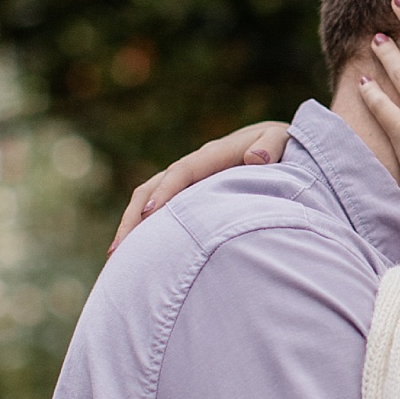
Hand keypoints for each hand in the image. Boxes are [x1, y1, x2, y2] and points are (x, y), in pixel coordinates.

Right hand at [107, 121, 290, 252]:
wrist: (279, 143)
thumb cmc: (282, 144)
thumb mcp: (282, 138)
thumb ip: (271, 145)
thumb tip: (256, 158)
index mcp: (212, 156)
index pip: (181, 173)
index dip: (165, 193)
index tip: (149, 215)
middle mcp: (193, 168)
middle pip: (152, 189)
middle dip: (133, 218)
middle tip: (119, 250)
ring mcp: (188, 182)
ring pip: (149, 201)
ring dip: (131, 227)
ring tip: (116, 260)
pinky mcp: (190, 196)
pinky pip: (162, 212)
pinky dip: (146, 231)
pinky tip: (139, 257)